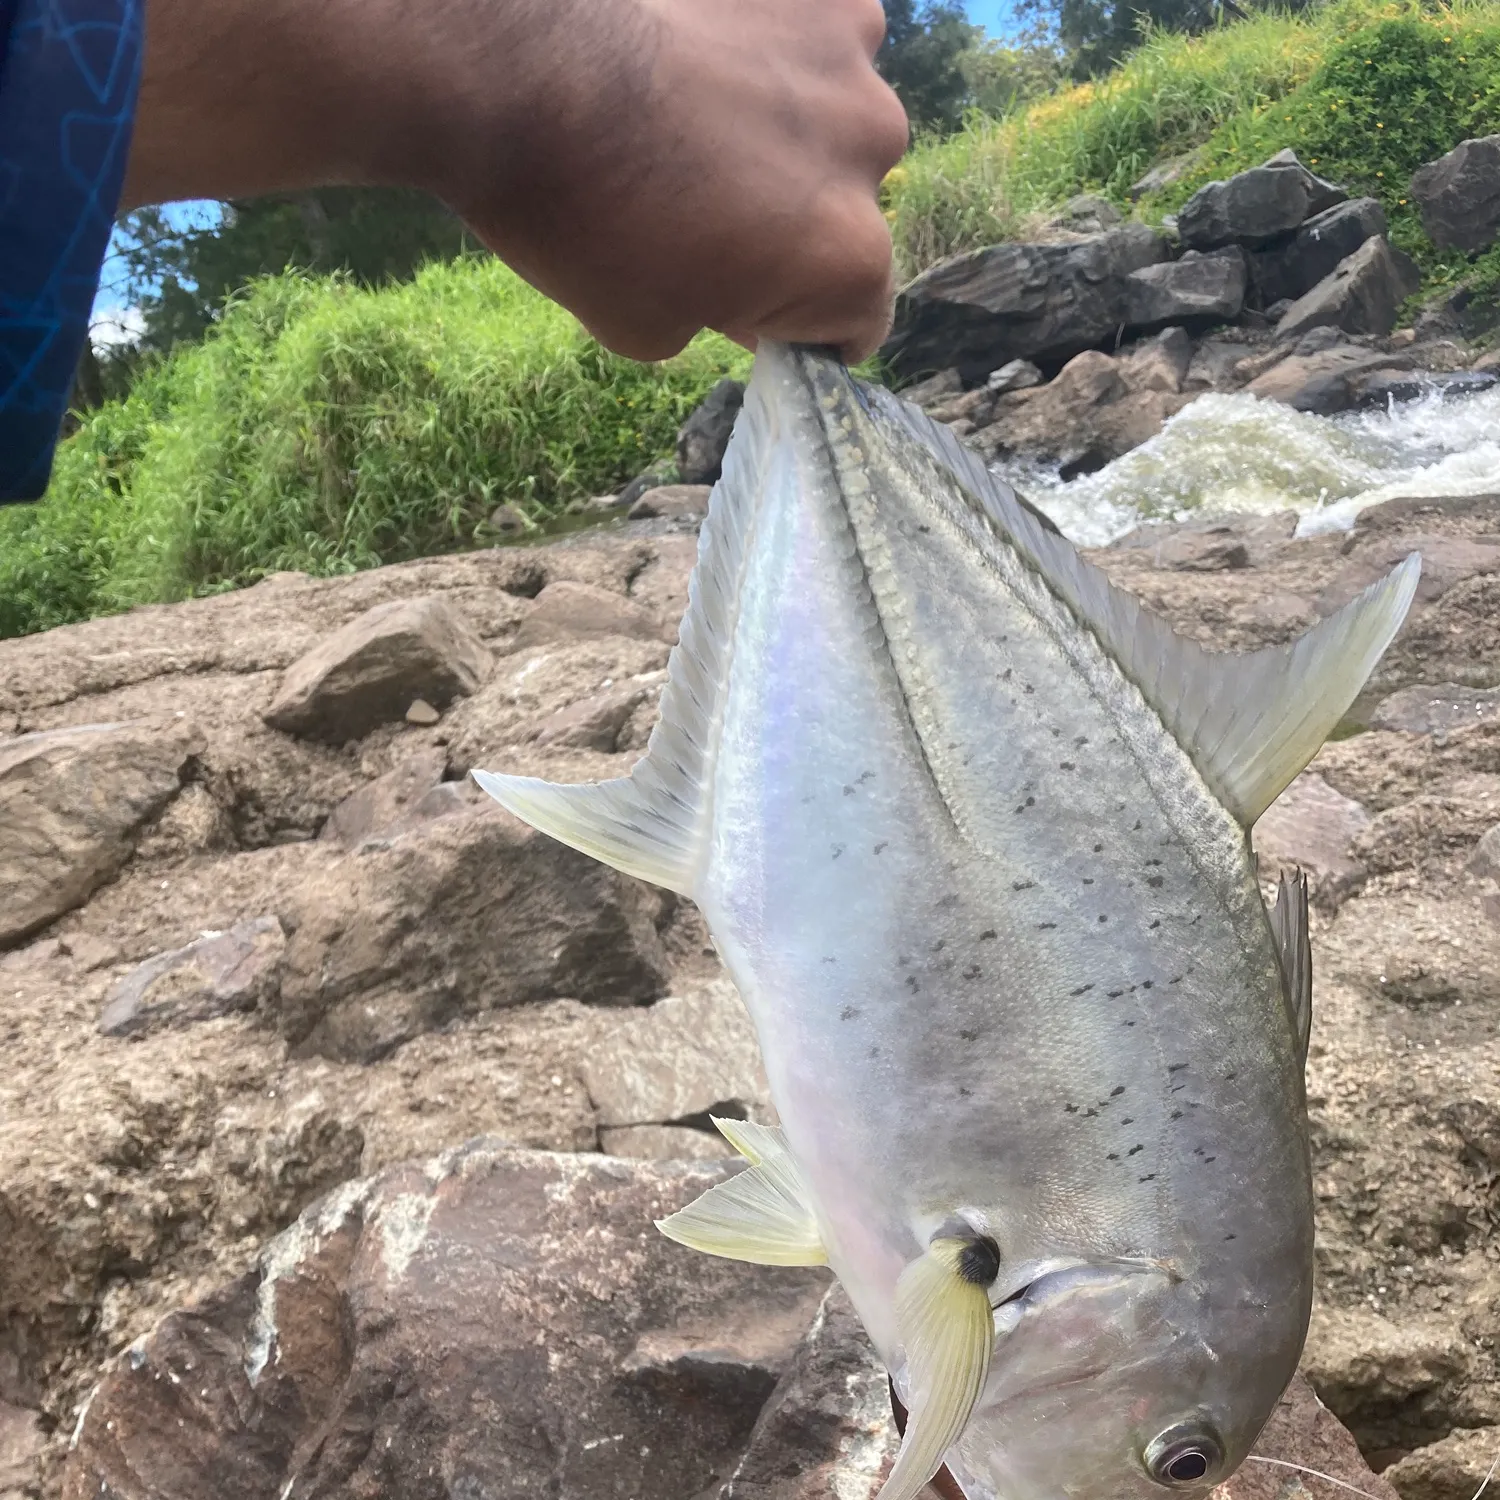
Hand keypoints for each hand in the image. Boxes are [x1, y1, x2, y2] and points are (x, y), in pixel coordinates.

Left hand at [123, 0, 908, 364]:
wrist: (479, 29)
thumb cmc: (545, 201)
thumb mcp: (618, 317)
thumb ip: (690, 316)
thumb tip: (702, 296)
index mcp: (835, 259)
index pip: (861, 323)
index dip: (805, 326)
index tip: (757, 313)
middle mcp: (870, 151)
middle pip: (850, 199)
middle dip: (784, 206)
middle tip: (692, 191)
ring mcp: (845, 43)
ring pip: (834, 95)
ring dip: (778, 106)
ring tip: (675, 97)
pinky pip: (809, 6)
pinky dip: (762, 21)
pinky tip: (684, 27)